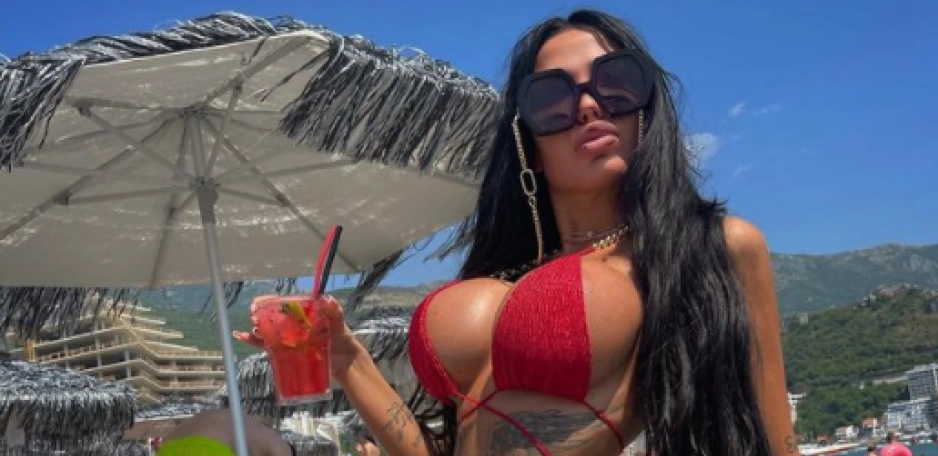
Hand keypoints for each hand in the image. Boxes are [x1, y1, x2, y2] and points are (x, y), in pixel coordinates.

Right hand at [232, 295, 364, 376]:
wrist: (346, 363)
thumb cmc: (344, 341)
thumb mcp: (340, 326)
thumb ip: (335, 314)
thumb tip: (329, 300)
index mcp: (305, 314)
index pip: (284, 304)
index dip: (269, 303)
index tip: (259, 304)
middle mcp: (296, 324)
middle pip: (273, 318)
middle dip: (260, 317)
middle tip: (253, 319)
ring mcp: (291, 338)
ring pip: (269, 332)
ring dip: (256, 331)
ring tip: (248, 332)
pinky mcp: (289, 352)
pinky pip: (271, 346)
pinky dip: (257, 343)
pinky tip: (244, 338)